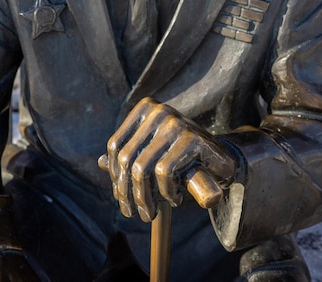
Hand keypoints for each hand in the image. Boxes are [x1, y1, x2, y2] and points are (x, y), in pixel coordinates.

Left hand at [98, 97, 236, 221]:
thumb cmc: (182, 158)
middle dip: (126, 193)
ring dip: (144, 199)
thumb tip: (99, 162)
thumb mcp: (154, 154)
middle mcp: (158, 111)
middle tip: (134, 213)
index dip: (113, 175)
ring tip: (150, 212)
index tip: (121, 197)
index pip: (115, 145)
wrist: (222, 160)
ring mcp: (175, 122)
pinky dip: (168, 193)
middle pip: (125, 159)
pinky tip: (176, 198)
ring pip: (141, 169)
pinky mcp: (192, 138)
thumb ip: (130, 155)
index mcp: (146, 108)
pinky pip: (164, 173)